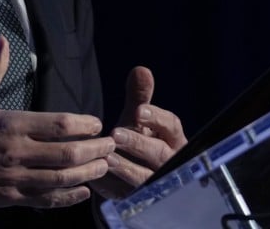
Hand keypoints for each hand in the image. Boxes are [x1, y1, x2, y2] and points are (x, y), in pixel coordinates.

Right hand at [0, 36, 113, 210]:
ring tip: (104, 165)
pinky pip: (48, 200)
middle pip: (69, 153)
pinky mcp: (12, 198)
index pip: (59, 125)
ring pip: (63, 179)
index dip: (85, 124)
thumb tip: (2, 40)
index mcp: (10, 125)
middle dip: (96, 149)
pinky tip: (82, 191)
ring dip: (89, 173)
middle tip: (112, 144)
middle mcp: (17, 153)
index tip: (97, 122)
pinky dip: (69, 197)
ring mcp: (15, 179)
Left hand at [90, 66, 187, 199]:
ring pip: (146, 179)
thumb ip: (139, 97)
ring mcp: (154, 184)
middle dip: (139, 144)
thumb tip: (141, 70)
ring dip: (126, 167)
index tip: (139, 110)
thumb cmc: (137, 141)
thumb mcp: (137, 120)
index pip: (172, 126)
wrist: (128, 175)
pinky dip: (111, 186)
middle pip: (161, 154)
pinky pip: (127, 195)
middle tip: (116, 134)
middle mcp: (169, 163)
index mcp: (172, 139)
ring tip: (107, 157)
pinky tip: (97, 176)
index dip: (157, 118)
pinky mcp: (137, 200)